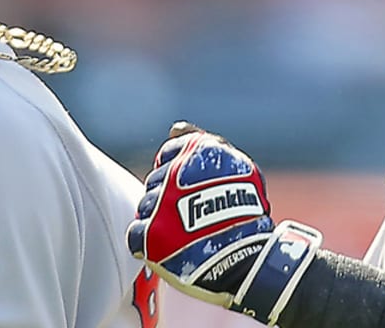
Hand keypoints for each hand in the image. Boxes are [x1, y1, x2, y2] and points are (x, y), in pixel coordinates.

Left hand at [126, 123, 273, 305]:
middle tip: (194, 215)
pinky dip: (147, 241)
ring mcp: (161, 203)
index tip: (192, 189)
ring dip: (158, 218)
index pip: (168, 154)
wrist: (248, 254)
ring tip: (184, 233)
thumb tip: (175, 129)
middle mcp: (174, 171)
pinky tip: (168, 246)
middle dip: (168, 196)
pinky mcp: (151, 233)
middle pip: (155, 181)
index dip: (177, 172)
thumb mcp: (233, 163)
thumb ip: (201, 141)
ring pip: (145, 205)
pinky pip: (135, 233)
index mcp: (195, 149)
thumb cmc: (245, 207)